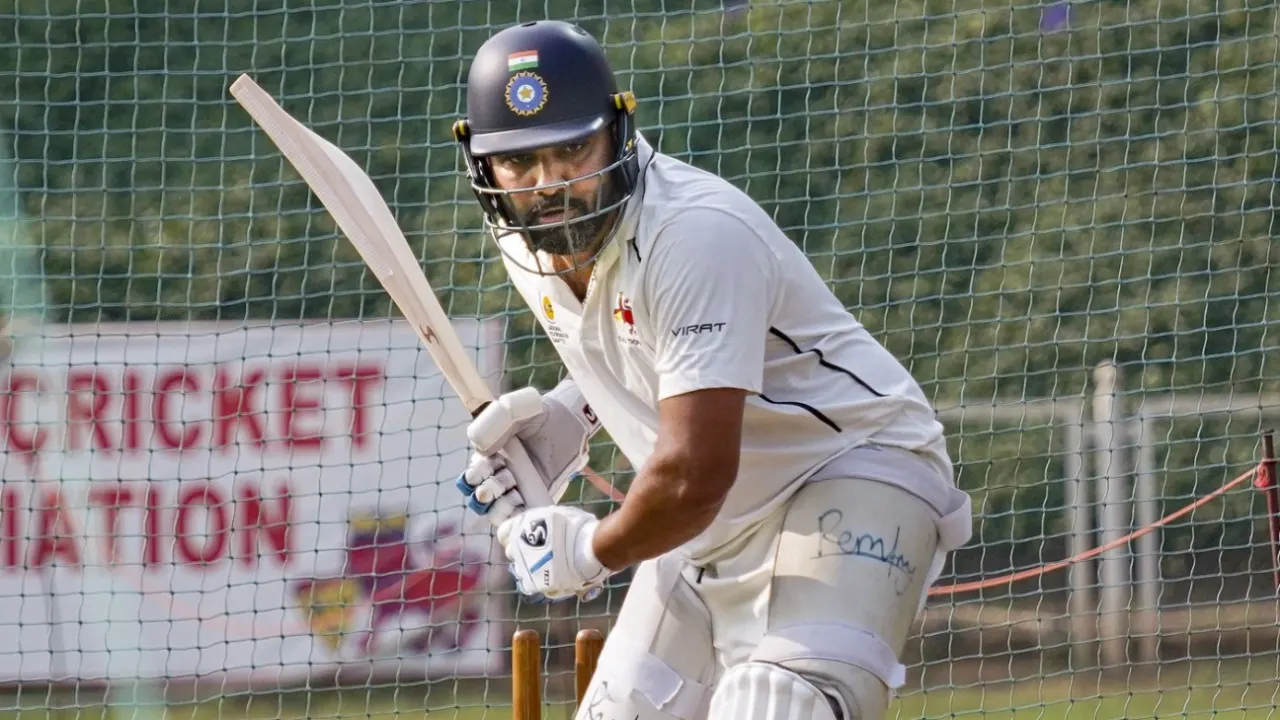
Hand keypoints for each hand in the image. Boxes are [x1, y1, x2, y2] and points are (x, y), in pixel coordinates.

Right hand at [455, 382, 599, 525]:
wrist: (570, 423)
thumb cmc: (540, 415)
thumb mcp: (516, 408)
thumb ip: (495, 421)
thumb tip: (481, 449)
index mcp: (487, 458)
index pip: (471, 477)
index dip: (476, 476)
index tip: (493, 464)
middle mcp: (498, 476)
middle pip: (480, 498)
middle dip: (489, 491)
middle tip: (508, 477)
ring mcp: (515, 491)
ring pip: (495, 512)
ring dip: (500, 507)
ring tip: (516, 493)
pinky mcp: (533, 502)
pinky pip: (519, 520)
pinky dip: (516, 520)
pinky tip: (525, 508)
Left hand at [497, 505, 613, 602]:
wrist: (589, 548)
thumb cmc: (577, 527)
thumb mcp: (557, 514)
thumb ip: (543, 522)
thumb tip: (544, 525)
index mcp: (521, 525)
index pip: (504, 532)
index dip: (514, 534)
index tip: (525, 537)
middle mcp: (517, 546)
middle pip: (511, 551)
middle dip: (523, 551)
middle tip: (540, 551)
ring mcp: (524, 566)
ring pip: (519, 569)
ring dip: (530, 567)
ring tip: (548, 566)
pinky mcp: (534, 583)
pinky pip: (528, 584)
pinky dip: (537, 582)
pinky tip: (549, 579)